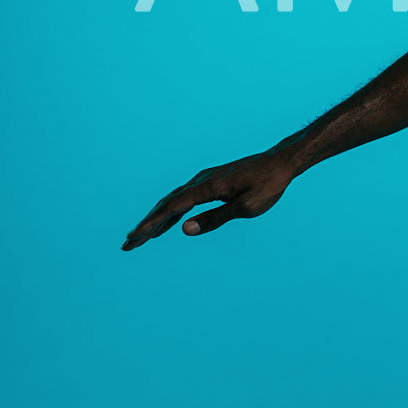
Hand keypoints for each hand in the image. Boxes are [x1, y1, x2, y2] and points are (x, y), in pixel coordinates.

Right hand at [121, 149, 296, 250]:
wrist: (281, 163)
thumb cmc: (268, 185)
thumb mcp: (246, 207)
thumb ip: (215, 218)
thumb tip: (185, 230)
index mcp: (208, 187)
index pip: (173, 207)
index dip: (152, 224)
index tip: (134, 238)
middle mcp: (201, 180)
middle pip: (167, 204)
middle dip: (146, 225)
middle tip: (127, 245)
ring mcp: (205, 180)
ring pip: (173, 201)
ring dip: (155, 219)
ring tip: (139, 238)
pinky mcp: (210, 182)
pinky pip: (184, 198)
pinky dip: (171, 212)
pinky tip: (165, 223)